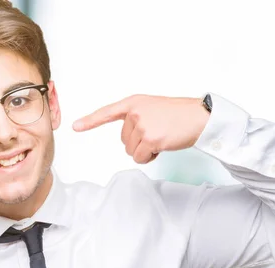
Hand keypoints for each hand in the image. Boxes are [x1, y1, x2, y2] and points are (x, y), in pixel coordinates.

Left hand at [72, 94, 209, 163]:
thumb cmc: (179, 115)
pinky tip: (163, 146)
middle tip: (158, 132)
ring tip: (162, 138)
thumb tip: (128, 140)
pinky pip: (141, 158)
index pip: (107, 112)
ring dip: (146, 151)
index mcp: (134, 103)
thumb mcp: (153, 108)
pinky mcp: (150, 139)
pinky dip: (151, 158)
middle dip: (140, 142)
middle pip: (124, 141)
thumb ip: (137, 118)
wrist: (200, 116)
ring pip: (131, 151)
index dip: (90, 121)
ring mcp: (142, 125)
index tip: (75, 127)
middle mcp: (135, 112)